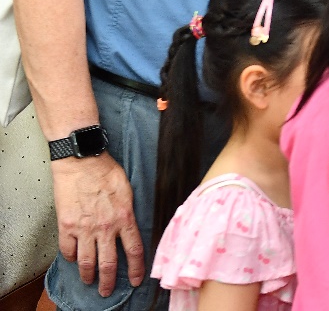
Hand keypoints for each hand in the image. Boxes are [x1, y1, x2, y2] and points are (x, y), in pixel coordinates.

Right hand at [50, 153, 143, 296]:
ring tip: (90, 281)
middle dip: (109, 282)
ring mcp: (84, 229)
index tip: (136, 280)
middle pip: (109, 264)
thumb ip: (129, 211)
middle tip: (107, 292)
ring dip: (88, 275)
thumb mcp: (128, 191)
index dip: (137, 269)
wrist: (82, 162)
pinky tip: (73, 259)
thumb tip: (131, 225)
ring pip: (87, 262)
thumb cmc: (106, 171)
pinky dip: (70, 258)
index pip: (135, 251)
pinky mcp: (66, 226)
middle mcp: (105, 228)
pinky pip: (67, 250)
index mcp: (125, 218)